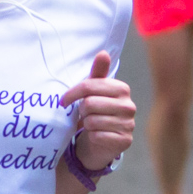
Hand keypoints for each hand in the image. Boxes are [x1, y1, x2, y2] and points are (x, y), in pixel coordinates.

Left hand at [60, 52, 134, 170]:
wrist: (103, 141)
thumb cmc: (97, 111)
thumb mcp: (95, 91)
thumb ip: (98, 73)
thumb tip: (103, 53)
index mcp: (122, 89)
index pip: (89, 86)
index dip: (72, 93)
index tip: (63, 101)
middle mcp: (129, 106)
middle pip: (89, 104)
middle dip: (81, 111)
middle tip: (84, 114)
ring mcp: (129, 124)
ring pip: (92, 121)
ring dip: (86, 124)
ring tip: (92, 124)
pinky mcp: (124, 141)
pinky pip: (97, 136)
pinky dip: (92, 137)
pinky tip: (97, 135)